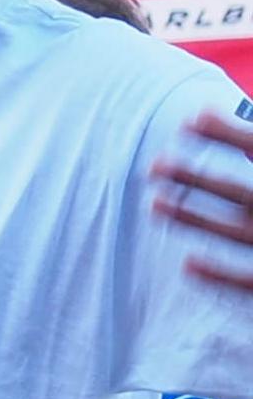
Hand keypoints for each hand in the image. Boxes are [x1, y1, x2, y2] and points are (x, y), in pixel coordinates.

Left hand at [152, 104, 252, 291]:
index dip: (226, 133)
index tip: (191, 118)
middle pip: (237, 191)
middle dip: (194, 178)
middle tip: (154, 164)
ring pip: (232, 232)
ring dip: (191, 218)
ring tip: (154, 204)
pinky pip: (248, 280)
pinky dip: (218, 275)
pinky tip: (187, 266)